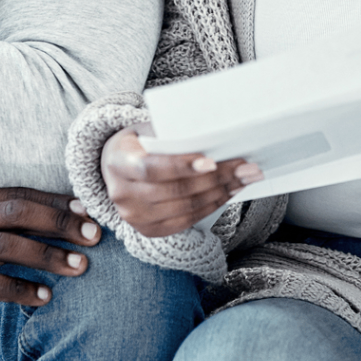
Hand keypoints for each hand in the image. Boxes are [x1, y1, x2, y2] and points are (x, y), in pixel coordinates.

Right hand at [0, 181, 103, 305]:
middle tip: (96, 235)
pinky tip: (40, 298)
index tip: (87, 207)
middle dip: (61, 222)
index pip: (14, 193)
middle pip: (18, 212)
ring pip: (7, 245)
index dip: (53, 200)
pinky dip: (16, 290)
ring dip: (48, 256)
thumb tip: (0, 223)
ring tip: (80, 268)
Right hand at [102, 125, 259, 236]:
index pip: (152, 168)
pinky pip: (186, 221)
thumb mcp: (146, 130)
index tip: (212, 162)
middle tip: (246, 167)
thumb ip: (171, 135)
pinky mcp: (148, 230)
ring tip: (244, 178)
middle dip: (216, 179)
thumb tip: (214, 135)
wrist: (114, 166)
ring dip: (220, 193)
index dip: (182, 167)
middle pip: (175, 191)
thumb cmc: (138, 143)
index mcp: (119, 162)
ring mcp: (134, 216)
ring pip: (186, 208)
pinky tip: (228, 192)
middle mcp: (123, 194)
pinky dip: (211, 206)